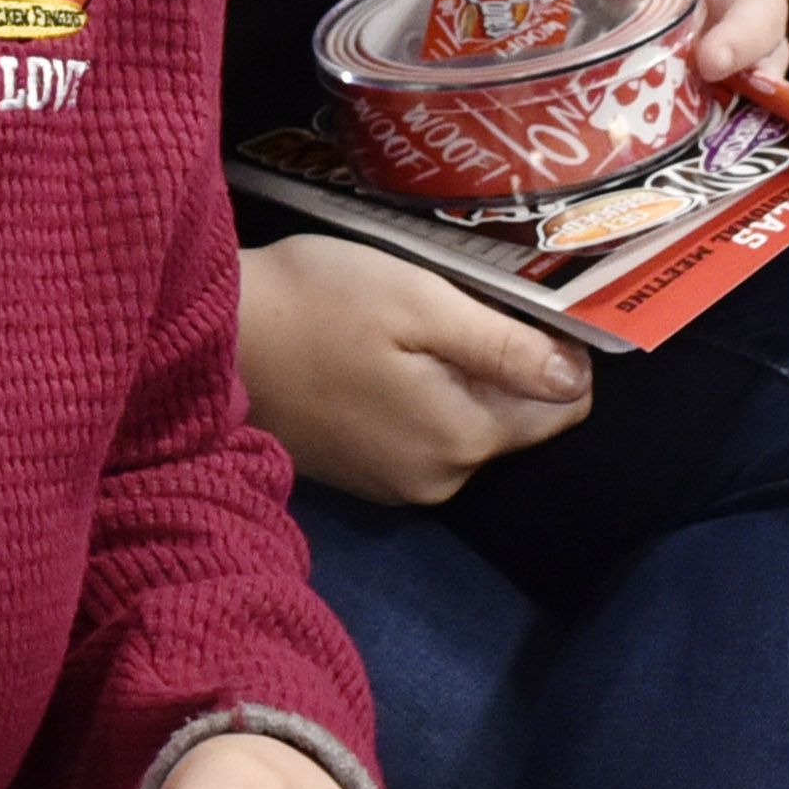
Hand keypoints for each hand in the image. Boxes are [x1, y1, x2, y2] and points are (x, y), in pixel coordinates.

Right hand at [235, 232, 590, 505]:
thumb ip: (504, 346)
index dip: (554, 352)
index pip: (564, 407)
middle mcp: (441, 478)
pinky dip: (416, 399)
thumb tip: (578, 377)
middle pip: (514, 419)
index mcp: (464, 437)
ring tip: (408, 327)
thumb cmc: (317, 303)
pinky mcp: (362, 478)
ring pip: (467, 427)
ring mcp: (397, 486)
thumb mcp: (419, 303)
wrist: (210, 343)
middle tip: (450, 303)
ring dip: (455, 381)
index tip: (515, 305)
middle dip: (500, 365)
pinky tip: (377, 358)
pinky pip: (422, 437)